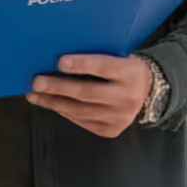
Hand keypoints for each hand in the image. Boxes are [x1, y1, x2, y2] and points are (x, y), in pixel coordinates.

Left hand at [28, 54, 153, 138]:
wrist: (151, 93)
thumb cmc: (127, 70)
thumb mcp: (121, 57)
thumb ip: (99, 57)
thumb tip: (62, 58)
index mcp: (130, 73)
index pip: (103, 67)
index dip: (81, 64)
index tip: (59, 61)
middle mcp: (126, 97)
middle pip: (86, 92)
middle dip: (58, 87)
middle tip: (37, 82)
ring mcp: (119, 117)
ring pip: (80, 111)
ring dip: (54, 103)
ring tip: (35, 95)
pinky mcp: (111, 130)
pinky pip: (82, 121)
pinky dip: (65, 112)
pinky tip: (52, 104)